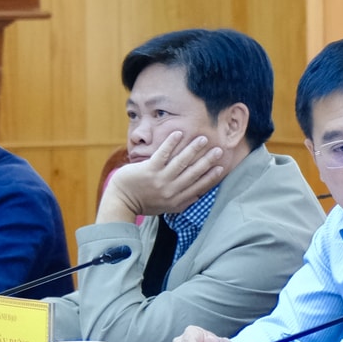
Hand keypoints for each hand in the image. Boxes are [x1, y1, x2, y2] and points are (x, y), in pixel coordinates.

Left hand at [98, 132, 224, 220]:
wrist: (121, 202)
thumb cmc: (143, 203)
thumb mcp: (166, 207)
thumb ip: (182, 202)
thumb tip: (199, 196)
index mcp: (177, 200)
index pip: (199, 186)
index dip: (211, 176)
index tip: (221, 166)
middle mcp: (171, 190)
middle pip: (193, 172)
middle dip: (207, 160)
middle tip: (219, 149)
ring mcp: (160, 179)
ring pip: (181, 162)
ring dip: (193, 149)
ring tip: (203, 139)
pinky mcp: (149, 170)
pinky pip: (163, 154)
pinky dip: (171, 143)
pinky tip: (179, 133)